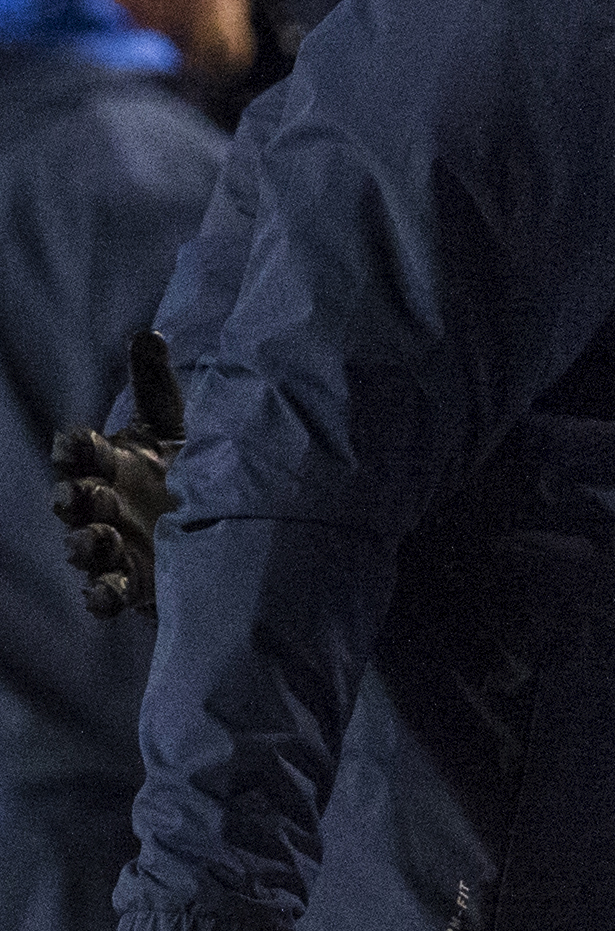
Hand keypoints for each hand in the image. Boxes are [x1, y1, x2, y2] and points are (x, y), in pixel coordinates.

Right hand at [50, 331, 182, 617]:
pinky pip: (105, 595)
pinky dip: (100, 596)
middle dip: (73, 497)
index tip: (77, 442)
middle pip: (74, 500)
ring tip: (96, 540)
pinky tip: (105, 595)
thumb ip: (158, 386)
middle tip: (81, 493)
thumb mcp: (175, 428)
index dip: (73, 448)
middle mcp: (104, 505)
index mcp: (110, 463)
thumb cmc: (186, 469)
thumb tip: (147, 333)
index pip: (78, 452)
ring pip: (83, 549)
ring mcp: (115, 547)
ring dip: (83, 545)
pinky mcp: (132, 585)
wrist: (225, 523)